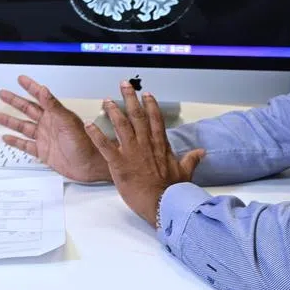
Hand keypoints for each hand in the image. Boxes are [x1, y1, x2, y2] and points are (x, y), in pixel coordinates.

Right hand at [0, 75, 110, 182]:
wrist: (91, 165)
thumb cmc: (86, 143)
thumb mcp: (68, 121)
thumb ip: (54, 106)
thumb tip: (44, 90)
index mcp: (56, 114)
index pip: (40, 96)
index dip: (30, 87)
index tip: (21, 79)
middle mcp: (49, 124)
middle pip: (27, 110)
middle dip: (14, 101)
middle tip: (2, 94)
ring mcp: (45, 137)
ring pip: (23, 126)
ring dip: (10, 121)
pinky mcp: (43, 152)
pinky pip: (26, 145)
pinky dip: (16, 142)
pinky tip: (7, 138)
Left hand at [85, 82, 204, 225]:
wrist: (163, 203)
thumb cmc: (172, 191)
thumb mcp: (185, 172)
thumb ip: (191, 160)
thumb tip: (201, 153)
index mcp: (160, 145)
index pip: (155, 119)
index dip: (150, 105)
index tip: (146, 94)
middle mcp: (145, 144)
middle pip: (137, 115)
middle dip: (130, 98)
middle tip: (124, 85)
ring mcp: (131, 152)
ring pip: (121, 125)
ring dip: (113, 111)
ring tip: (106, 100)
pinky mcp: (119, 163)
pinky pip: (104, 145)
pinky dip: (95, 134)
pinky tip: (88, 125)